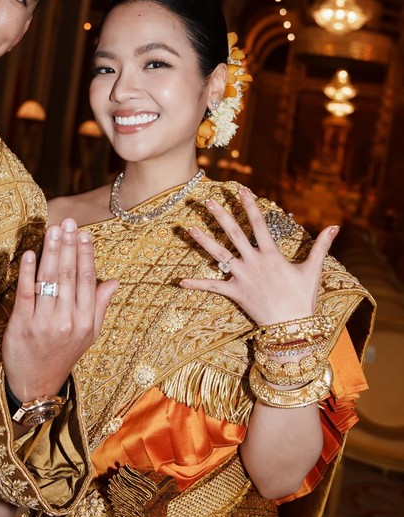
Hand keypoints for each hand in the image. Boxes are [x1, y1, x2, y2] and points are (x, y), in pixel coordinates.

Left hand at [2, 218, 118, 400]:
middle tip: (68, 222)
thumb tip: (114, 281)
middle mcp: (67, 321)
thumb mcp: (88, 334)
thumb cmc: (63, 355)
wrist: (36, 384)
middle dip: (68, 246)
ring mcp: (44, 322)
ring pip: (49, 280)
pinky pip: (26, 293)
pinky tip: (30, 254)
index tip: (84, 233)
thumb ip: (100, 306)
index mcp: (86, 321)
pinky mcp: (22, 324)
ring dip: (50, 252)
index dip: (85, 255)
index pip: (87, 280)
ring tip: (52, 230)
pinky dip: (27, 272)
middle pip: (68, 275)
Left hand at [179, 186, 338, 326]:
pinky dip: (197, 284)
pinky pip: (213, 287)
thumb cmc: (303, 298)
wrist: (293, 326)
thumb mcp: (313, 270)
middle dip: (221, 216)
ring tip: (189, 227)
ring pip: (219, 255)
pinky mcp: (235, 293)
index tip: (241, 190)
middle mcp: (254, 262)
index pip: (259, 224)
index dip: (250, 205)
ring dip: (204, 241)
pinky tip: (180, 281)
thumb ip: (322, 246)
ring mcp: (243, 277)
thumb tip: (336, 226)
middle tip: (207, 201)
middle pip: (234, 234)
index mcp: (271, 254)